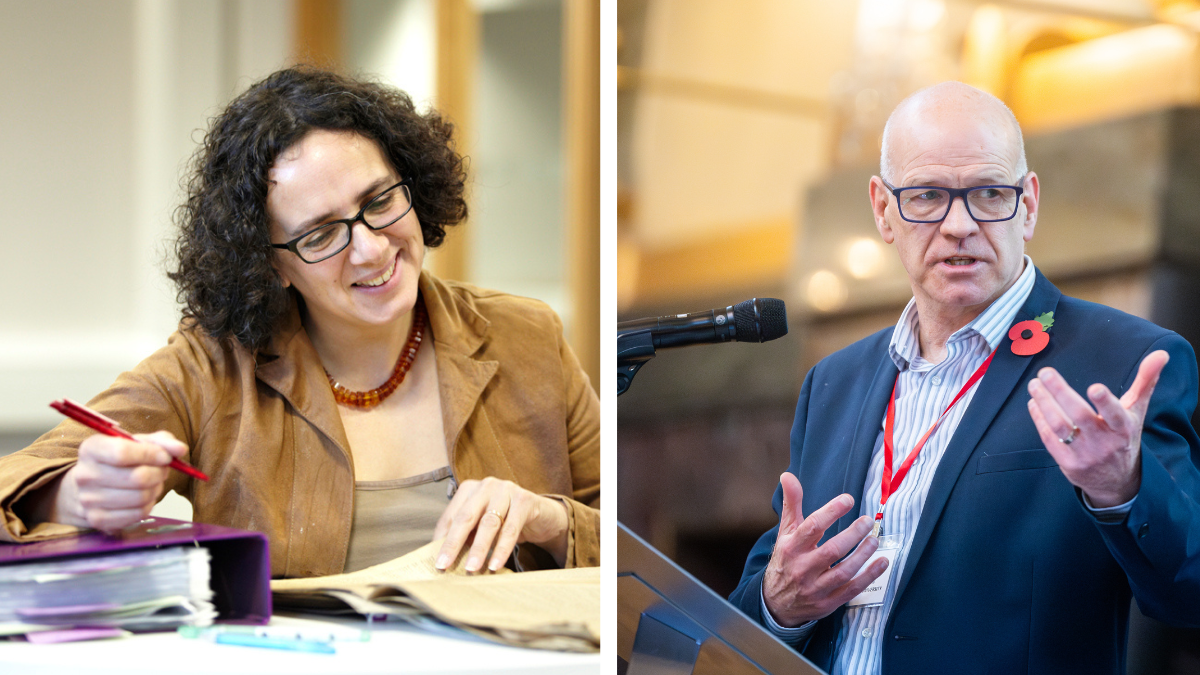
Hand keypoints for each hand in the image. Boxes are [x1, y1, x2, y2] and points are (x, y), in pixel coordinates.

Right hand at [52, 431, 187, 531]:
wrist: (92, 486)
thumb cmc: (119, 460)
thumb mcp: (138, 442)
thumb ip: (162, 441)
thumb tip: (180, 449)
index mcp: (91, 449)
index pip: (122, 452)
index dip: (151, 454)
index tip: (165, 457)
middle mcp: (85, 475)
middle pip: (137, 477)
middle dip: (159, 473)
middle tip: (162, 470)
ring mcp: (89, 500)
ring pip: (140, 497)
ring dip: (156, 489)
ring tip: (153, 483)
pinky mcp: (98, 519)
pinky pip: (138, 514)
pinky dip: (149, 505)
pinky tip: (144, 497)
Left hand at [433, 477, 568, 572]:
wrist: (542, 516)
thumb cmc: (506, 522)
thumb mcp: (482, 527)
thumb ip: (465, 536)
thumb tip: (443, 558)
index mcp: (470, 489)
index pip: (451, 516)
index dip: (442, 539)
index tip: (436, 562)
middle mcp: (486, 485)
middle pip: (466, 517)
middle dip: (453, 543)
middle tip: (444, 565)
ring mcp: (506, 489)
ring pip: (489, 523)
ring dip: (479, 548)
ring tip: (471, 569)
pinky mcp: (525, 500)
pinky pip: (511, 528)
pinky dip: (502, 549)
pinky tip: (495, 565)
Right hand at [762, 472, 888, 626]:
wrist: (776, 603)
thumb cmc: (785, 561)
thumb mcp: (785, 533)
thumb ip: (791, 504)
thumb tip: (788, 476)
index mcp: (791, 548)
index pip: (812, 527)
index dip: (831, 512)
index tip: (848, 500)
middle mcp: (802, 568)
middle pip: (831, 550)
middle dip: (852, 534)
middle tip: (868, 521)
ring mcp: (816, 588)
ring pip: (843, 572)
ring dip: (862, 555)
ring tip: (874, 539)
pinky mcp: (828, 603)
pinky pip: (852, 590)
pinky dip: (869, 576)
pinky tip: (881, 562)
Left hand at [1026, 350, 1168, 506]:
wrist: (1117, 482)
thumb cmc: (1125, 438)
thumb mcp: (1136, 412)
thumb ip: (1145, 382)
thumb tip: (1161, 354)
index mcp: (1123, 428)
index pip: (1115, 415)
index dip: (1106, 402)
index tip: (1095, 388)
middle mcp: (1104, 442)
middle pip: (1079, 416)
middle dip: (1060, 393)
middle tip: (1045, 373)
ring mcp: (1084, 454)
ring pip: (1060, 427)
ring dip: (1044, 404)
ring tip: (1035, 385)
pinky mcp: (1067, 463)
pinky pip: (1049, 439)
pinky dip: (1039, 419)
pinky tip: (1034, 403)